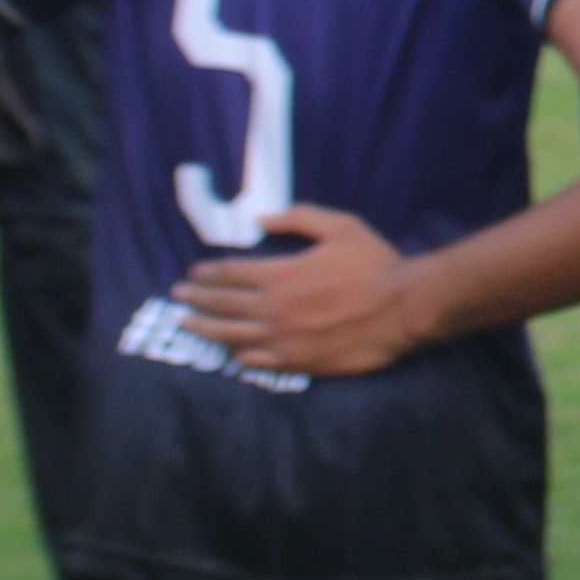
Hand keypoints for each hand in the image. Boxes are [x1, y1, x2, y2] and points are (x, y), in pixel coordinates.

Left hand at [174, 206, 431, 377]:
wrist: (403, 308)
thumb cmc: (374, 264)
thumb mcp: (340, 226)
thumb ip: (298, 218)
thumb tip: (260, 218)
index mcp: (280, 274)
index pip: (231, 273)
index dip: (207, 274)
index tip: (191, 275)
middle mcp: (274, 309)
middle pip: (223, 304)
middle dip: (196, 300)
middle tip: (177, 298)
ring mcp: (284, 339)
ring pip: (233, 335)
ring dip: (206, 329)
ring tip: (187, 325)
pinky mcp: (299, 362)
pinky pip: (259, 362)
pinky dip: (239, 357)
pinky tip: (230, 355)